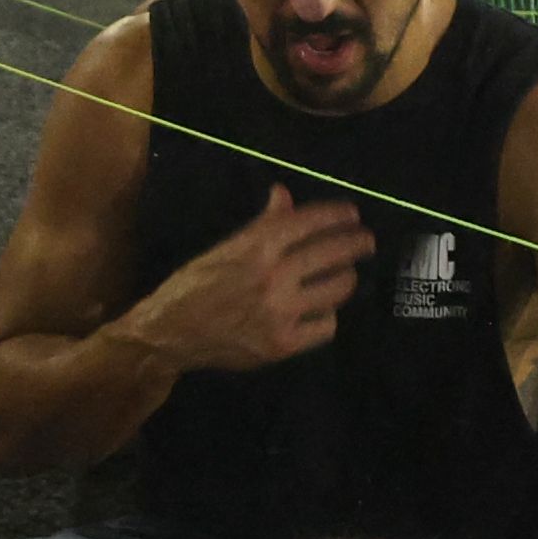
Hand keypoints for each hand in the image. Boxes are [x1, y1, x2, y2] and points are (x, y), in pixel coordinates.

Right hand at [138, 186, 375, 372]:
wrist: (171, 332)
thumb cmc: (196, 285)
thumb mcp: (226, 248)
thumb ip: (261, 224)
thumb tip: (284, 195)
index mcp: (257, 246)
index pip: (311, 222)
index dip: (338, 215)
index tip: (353, 214)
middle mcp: (274, 275)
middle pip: (334, 252)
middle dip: (357, 243)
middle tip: (366, 242)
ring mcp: (281, 311)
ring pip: (337, 288)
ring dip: (345, 279)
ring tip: (344, 276)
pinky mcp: (283, 343)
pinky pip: (326, 326)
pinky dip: (327, 316)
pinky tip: (319, 311)